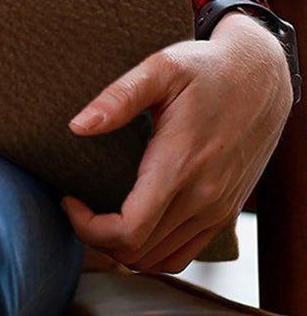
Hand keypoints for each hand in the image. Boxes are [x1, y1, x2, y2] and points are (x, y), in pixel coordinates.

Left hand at [60, 11, 293, 273]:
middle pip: (139, 252)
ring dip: (123, 248)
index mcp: (180, 165)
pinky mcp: (225, 211)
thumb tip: (78, 126)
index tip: (68, 199)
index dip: (88, 227)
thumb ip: (118, 98)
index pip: (129, 230)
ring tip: (98, 214)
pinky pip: (184, 253)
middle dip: (96, 237)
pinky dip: (152, 250)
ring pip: (161, 259)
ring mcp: (217, 209)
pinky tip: (132, 222)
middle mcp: (203, 197)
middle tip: (76, 204)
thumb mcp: (160, 68)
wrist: (260, 78)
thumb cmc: (206, 69)